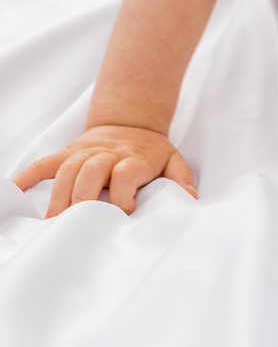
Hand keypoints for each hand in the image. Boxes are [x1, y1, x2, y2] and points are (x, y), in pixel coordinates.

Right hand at [13, 125, 196, 216]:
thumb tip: (190, 198)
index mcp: (134, 157)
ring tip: (51, 223)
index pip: (126, 172)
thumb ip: (181, 178)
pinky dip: (28, 175)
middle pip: (91, 170)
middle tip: (76, 227)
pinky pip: (45, 162)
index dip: (124, 193)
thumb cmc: (150, 150)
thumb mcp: (172, 159)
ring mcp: (85, 151)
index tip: (124, 213)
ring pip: (67, 168)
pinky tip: (15, 191)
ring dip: (59, 194)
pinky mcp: (68, 151)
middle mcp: (107, 153)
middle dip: (84, 198)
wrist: (130, 120)